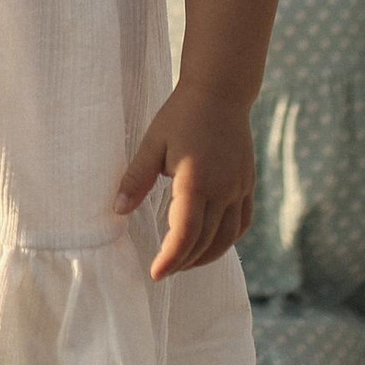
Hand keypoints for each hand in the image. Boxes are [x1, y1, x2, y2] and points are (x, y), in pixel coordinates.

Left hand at [114, 85, 256, 279]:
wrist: (220, 92)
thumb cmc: (181, 115)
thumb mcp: (152, 143)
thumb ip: (136, 178)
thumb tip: (117, 210)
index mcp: (196, 181)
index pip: (185, 233)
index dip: (171, 258)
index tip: (156, 273)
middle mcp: (222, 190)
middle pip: (205, 241)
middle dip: (183, 262)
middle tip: (163, 269)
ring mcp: (239, 189)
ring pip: (227, 238)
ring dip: (206, 256)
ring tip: (183, 262)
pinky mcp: (247, 185)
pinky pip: (242, 224)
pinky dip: (227, 241)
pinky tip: (211, 244)